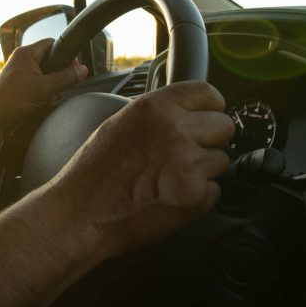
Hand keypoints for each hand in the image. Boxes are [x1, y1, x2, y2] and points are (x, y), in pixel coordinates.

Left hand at [0, 39, 87, 138]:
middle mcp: (23, 59)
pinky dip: (44, 91)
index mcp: (27, 53)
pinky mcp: (19, 85)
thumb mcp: (44, 88)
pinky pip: (38, 83)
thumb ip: (65, 78)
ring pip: (45, 73)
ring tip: (51, 94)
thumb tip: (82, 70)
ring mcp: (20, 72)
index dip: (66, 54)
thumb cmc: (10, 99)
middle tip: (63, 84)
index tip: (74, 68)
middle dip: (60, 72)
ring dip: (52, 84)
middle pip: (51, 59)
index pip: (53, 44)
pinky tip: (44, 100)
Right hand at [54, 81, 234, 259]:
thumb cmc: (94, 172)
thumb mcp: (122, 123)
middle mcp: (175, 130)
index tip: (207, 117)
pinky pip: (214, 191)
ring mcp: (187, 164)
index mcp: (156, 107)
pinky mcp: (193, 196)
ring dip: (203, 170)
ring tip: (170, 178)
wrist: (81, 213)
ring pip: (221, 161)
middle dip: (210, 140)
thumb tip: (187, 113)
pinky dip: (198, 197)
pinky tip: (170, 196)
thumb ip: (158, 114)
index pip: (208, 93)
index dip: (210, 108)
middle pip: (224, 127)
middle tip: (187, 153)